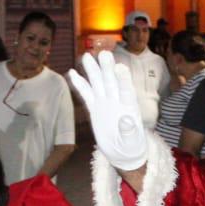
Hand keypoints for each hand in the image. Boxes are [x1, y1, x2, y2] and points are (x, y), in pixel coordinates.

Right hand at [68, 51, 147, 170]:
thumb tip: (127, 121)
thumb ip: (129, 131)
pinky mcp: (95, 108)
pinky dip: (80, 84)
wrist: (123, 152)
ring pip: (98, 84)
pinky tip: (73, 72)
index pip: (126, 91)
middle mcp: (117, 101)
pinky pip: (86, 94)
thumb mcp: (131, 142)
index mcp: (129, 108)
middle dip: (107, 69)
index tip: (120, 67)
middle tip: (103, 53)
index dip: (123, 79)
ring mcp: (105, 103)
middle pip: (111, 83)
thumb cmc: (131, 146)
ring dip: (93, 71)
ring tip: (87, 56)